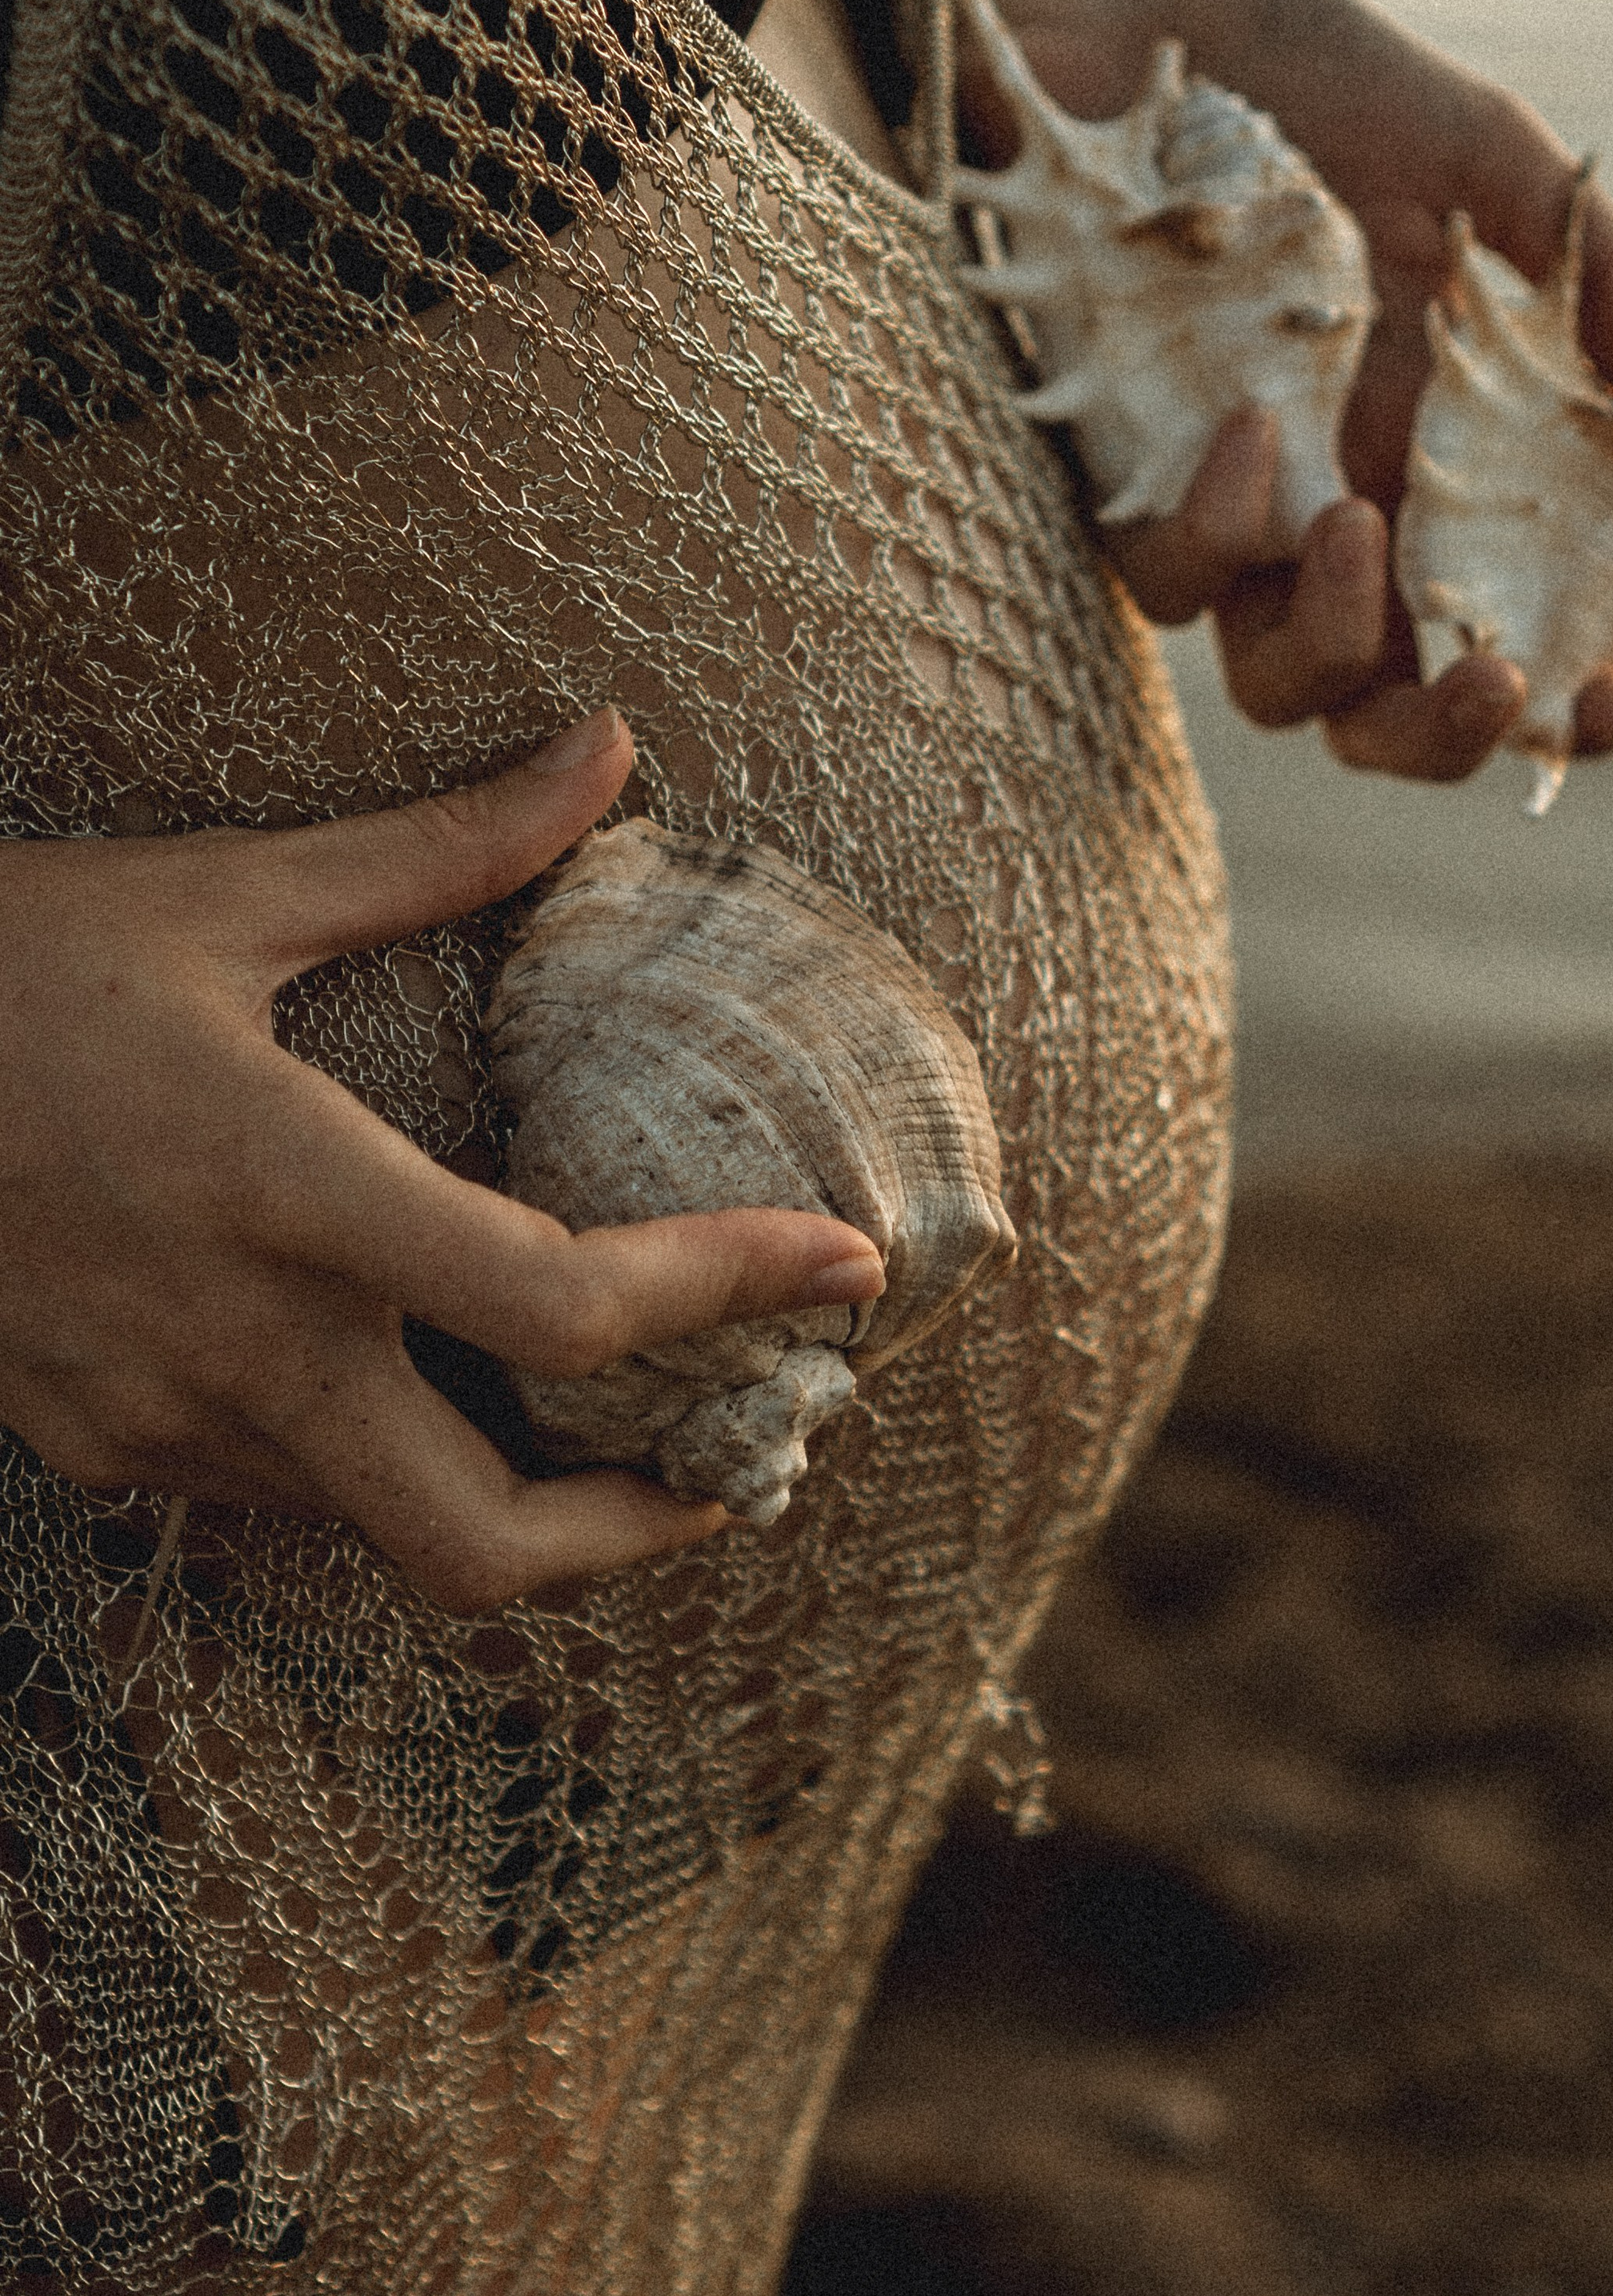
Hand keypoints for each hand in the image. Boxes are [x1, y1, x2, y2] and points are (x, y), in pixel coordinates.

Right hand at [0, 712, 884, 1609]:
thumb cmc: (2, 962)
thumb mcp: (224, 894)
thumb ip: (442, 846)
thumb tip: (612, 747)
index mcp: (282, 1189)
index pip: (557, 1300)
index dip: (728, 1293)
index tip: (845, 1268)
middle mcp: (229, 1344)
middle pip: (483, 1548)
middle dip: (638, 1538)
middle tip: (733, 1465)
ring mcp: (153, 1422)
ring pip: (384, 1533)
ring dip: (511, 1493)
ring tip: (604, 1414)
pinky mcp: (97, 1449)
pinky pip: (285, 1497)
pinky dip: (383, 1461)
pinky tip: (413, 1373)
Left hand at [954, 0, 1612, 780]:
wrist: (1104, 36)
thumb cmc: (1298, 87)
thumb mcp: (1478, 155)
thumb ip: (1600, 283)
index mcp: (1440, 466)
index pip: (1506, 628)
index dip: (1564, 700)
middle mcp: (1335, 517)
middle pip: (1385, 711)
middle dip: (1445, 736)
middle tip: (1494, 681)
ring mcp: (1228, 516)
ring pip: (1277, 685)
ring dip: (1336, 641)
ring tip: (1354, 523)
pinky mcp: (1122, 490)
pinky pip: (1172, 579)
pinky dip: (1220, 524)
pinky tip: (1251, 422)